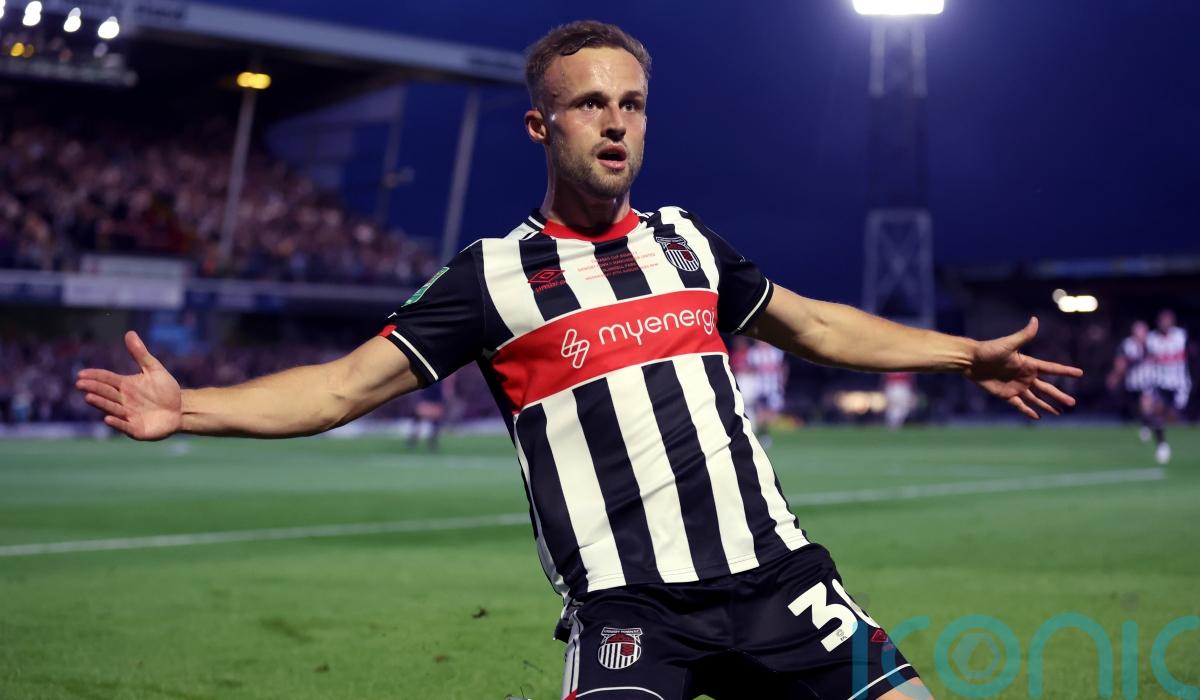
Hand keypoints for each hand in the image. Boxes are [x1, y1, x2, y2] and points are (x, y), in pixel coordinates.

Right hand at [75, 331, 181, 439]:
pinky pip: (124, 425)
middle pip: (106, 393)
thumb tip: (129, 333)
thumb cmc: (165, 389)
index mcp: (125, 386)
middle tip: (80, 383)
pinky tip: (107, 419)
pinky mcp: (136, 429)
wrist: (180, 408)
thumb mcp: (154, 369)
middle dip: (93, 388)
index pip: (107, 379)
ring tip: (89, 397)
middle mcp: (123, 400)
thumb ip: (140, 354)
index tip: (82, 374)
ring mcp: (128, 415)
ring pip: (112, 408)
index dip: (95, 376)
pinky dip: (116, 423)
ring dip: (101, 403)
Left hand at [963, 317, 1082, 419]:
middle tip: (1073, 403)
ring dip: (1047, 406)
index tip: (1079, 373)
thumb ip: (1024, 335)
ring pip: (1036, 398)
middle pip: (1047, 388)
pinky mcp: (1006, 395)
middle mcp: (1025, 376)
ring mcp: (1016, 387)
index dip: (1065, 371)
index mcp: (1029, 364)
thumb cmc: (989, 350)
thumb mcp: (1009, 343)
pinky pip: (1020, 405)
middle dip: (1059, 396)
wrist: (971, 360)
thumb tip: (1035, 320)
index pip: (1051, 369)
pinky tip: (1037, 417)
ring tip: (1059, 412)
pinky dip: (1028, 411)